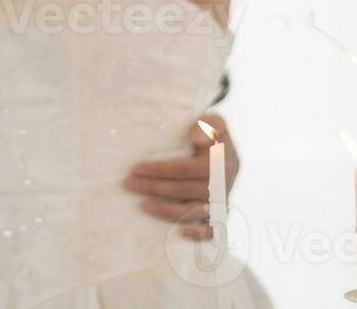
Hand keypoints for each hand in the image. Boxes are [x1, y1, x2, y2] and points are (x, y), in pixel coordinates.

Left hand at [122, 112, 239, 240]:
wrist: (228, 152)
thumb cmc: (213, 135)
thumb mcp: (214, 122)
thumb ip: (209, 124)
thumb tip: (196, 138)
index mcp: (220, 162)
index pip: (184, 169)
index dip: (159, 170)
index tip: (136, 168)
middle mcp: (222, 184)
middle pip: (182, 190)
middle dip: (152, 187)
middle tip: (129, 183)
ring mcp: (221, 201)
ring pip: (191, 211)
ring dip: (165, 210)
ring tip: (142, 204)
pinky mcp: (220, 214)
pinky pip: (211, 230)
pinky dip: (196, 234)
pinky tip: (178, 232)